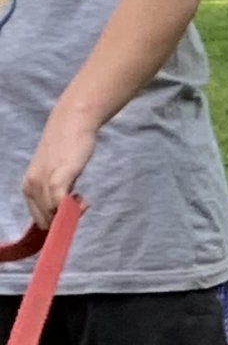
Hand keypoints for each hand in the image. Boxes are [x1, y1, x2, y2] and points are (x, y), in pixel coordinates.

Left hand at [21, 111, 97, 230]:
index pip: (37, 219)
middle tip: (79, 205)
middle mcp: (31, 185)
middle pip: (46, 219)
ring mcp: (43, 182)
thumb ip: (55, 192)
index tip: (69, 215)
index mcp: (28, 186)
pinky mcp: (57, 178)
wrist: (72, 122)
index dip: (54, 223)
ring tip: (83, 200)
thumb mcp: (54, 174)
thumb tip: (63, 210)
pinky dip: (72, 208)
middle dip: (63, 219)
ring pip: (52, 214)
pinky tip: (83, 200)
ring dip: (71, 214)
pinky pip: (59, 204)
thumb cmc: (65, 147)